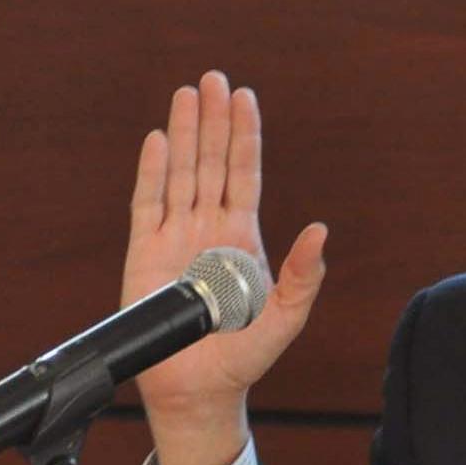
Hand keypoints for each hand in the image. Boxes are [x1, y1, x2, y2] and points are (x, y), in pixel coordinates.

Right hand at [122, 70, 326, 464]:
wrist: (199, 387)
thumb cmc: (245, 355)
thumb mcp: (286, 316)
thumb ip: (304, 275)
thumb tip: (320, 230)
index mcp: (243, 236)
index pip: (245, 174)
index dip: (245, 136)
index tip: (245, 97)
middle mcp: (209, 227)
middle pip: (212, 161)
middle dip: (214, 119)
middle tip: (214, 77)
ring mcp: (175, 236)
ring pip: (181, 172)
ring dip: (185, 133)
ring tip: (187, 93)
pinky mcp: (145, 252)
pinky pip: (147, 203)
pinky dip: (152, 171)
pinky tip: (159, 139)